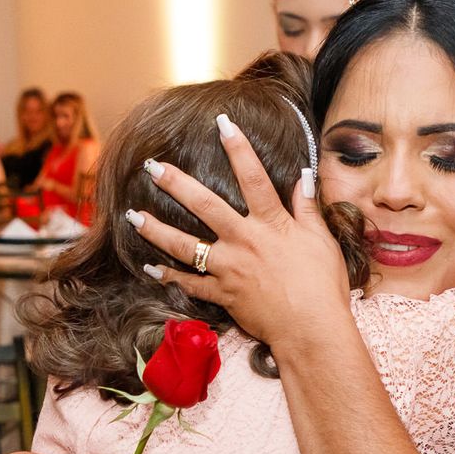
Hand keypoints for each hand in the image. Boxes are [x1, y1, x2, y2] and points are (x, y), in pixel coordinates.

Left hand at [126, 117, 351, 350]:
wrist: (311, 330)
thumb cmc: (322, 286)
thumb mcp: (321, 240)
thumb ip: (307, 207)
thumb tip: (304, 175)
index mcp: (271, 224)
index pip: (252, 178)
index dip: (238, 148)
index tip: (222, 123)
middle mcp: (244, 241)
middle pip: (204, 206)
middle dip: (176, 183)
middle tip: (152, 166)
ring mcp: (229, 269)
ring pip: (185, 246)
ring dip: (156, 230)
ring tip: (132, 216)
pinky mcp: (223, 294)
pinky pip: (190, 284)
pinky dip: (169, 277)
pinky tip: (150, 267)